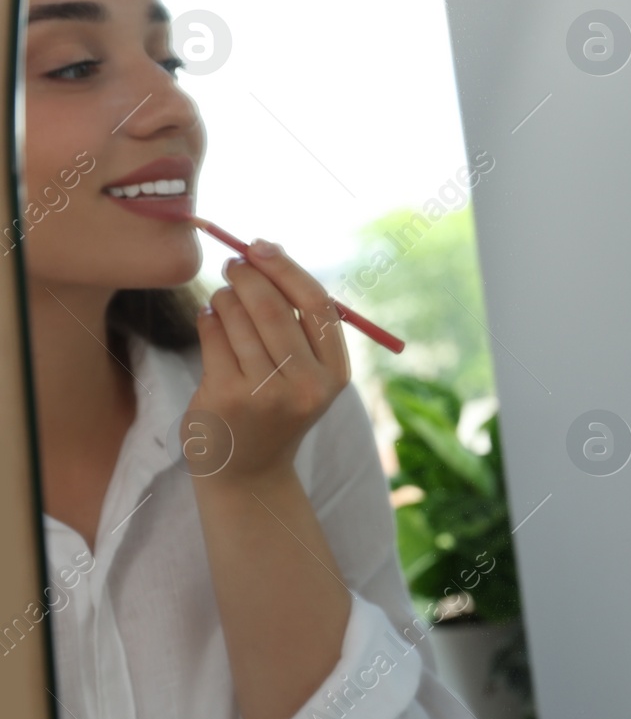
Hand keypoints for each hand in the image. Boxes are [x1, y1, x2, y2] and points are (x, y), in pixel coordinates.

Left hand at [184, 239, 350, 484]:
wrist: (247, 471)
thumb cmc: (275, 407)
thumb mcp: (305, 374)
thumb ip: (299, 324)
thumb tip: (268, 254)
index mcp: (335, 375)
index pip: (318, 306)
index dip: (287, 269)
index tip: (262, 247)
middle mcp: (306, 386)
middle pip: (275, 308)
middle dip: (249, 276)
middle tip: (233, 263)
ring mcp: (264, 395)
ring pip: (239, 319)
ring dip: (225, 297)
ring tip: (222, 298)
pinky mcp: (225, 398)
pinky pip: (213, 337)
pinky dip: (208, 319)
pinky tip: (209, 320)